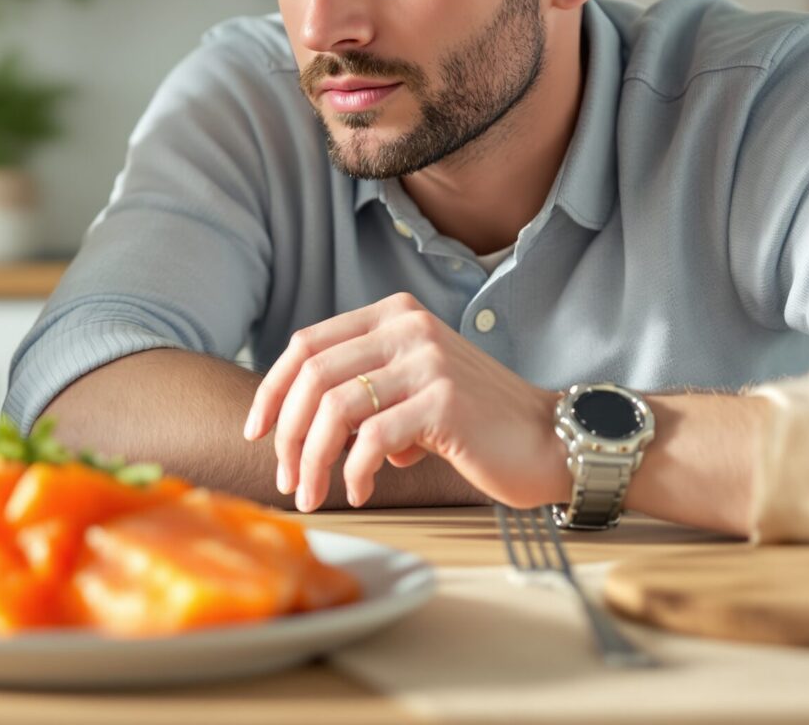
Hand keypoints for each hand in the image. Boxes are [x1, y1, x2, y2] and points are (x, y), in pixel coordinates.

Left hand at [243, 293, 566, 510]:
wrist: (552, 441)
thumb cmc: (476, 424)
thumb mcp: (413, 389)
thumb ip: (364, 390)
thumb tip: (295, 426)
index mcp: (394, 315)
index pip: (307, 344)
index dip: (272, 390)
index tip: (256, 432)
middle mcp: (408, 327)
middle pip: (312, 375)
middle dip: (286, 432)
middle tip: (285, 478)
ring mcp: (427, 360)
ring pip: (335, 408)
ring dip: (312, 459)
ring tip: (312, 494)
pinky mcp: (444, 401)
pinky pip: (371, 438)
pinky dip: (353, 471)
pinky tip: (357, 493)